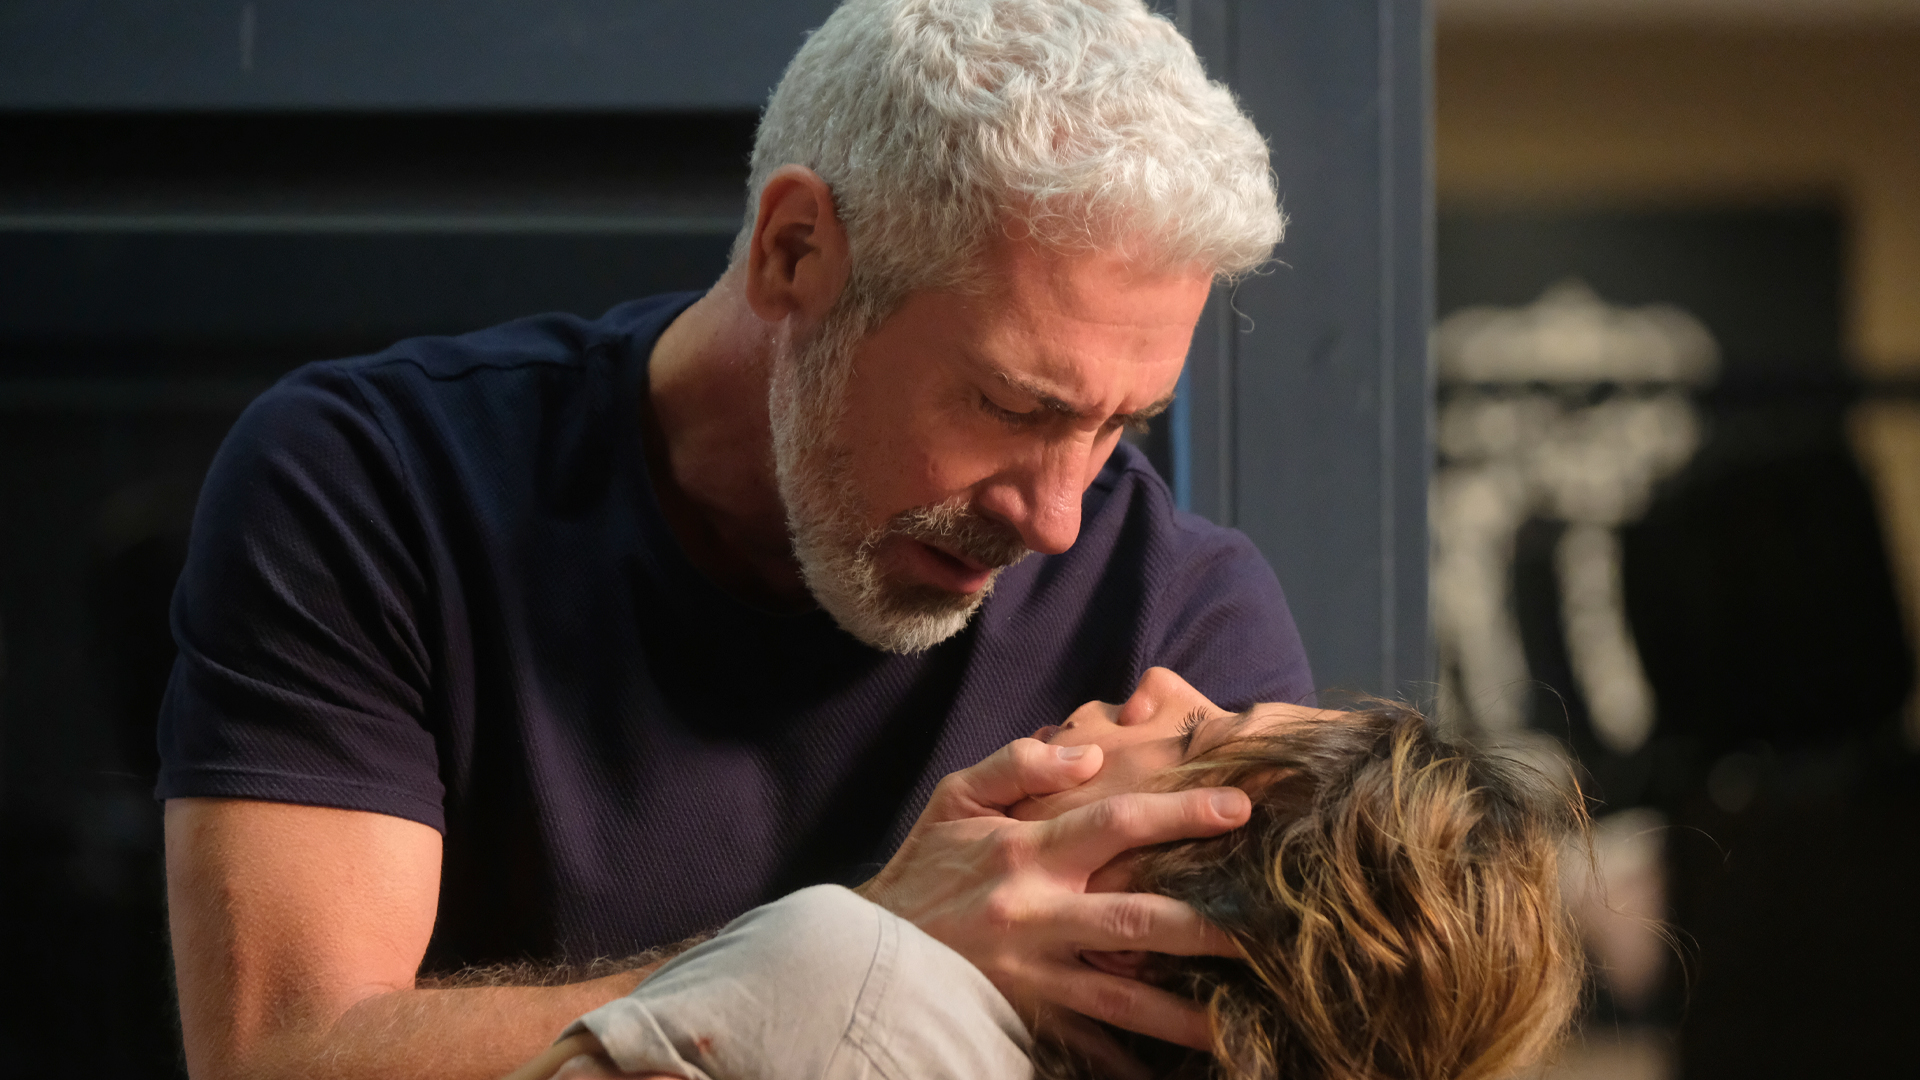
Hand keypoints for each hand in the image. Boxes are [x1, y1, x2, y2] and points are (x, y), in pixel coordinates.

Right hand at [857, 738, 1249, 1075]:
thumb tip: (1088, 753)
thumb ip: (1020, 765)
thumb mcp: (956, 798)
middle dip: (1209, 927)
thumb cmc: (923, 867)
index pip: (1116, 824)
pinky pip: (1088, 1046)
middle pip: (1138, 921)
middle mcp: (1036, 913)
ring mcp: (1033, 974)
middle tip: (1273, 929)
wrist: (866, 948)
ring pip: (1124, 997)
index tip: (1240, 811)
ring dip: (1186, 1012)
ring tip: (1244, 1022)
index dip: (1181, 816)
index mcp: (1025, 852)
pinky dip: (1128, 1062)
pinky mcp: (1026, 1017)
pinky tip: (1171, 1071)